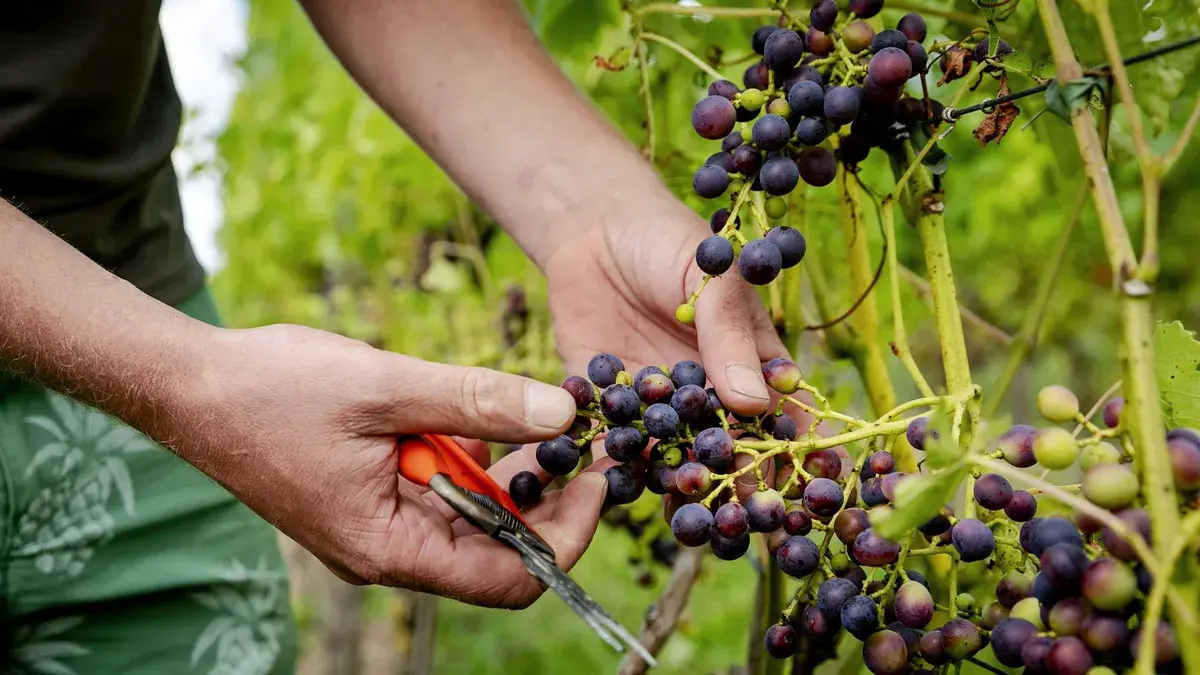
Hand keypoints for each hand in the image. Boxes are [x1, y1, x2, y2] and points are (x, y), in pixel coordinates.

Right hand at [176, 323, 609, 607]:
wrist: (192, 384)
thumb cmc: (272, 390)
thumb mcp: (386, 387)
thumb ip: (477, 402)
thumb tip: (563, 414)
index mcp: (389, 548)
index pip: (508, 577)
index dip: (565, 534)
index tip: (595, 476)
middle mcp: (389, 551)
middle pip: (497, 549)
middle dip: (542, 496)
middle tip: (573, 434)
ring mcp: (381, 526)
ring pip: (473, 516)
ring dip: (505, 470)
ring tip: (527, 413)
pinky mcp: (374, 497)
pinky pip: (442, 490)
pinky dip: (468, 456)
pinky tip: (472, 413)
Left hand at [542, 204, 813, 501]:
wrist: (592, 229)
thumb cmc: (669, 242)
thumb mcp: (712, 280)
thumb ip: (731, 337)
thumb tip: (755, 405)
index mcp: (748, 365)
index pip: (779, 418)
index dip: (790, 455)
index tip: (795, 488)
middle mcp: (707, 397)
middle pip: (727, 453)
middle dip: (733, 487)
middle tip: (738, 522)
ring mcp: (657, 410)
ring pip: (672, 461)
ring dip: (675, 490)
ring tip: (681, 520)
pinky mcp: (606, 411)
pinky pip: (609, 448)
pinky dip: (605, 471)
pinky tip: (606, 490)